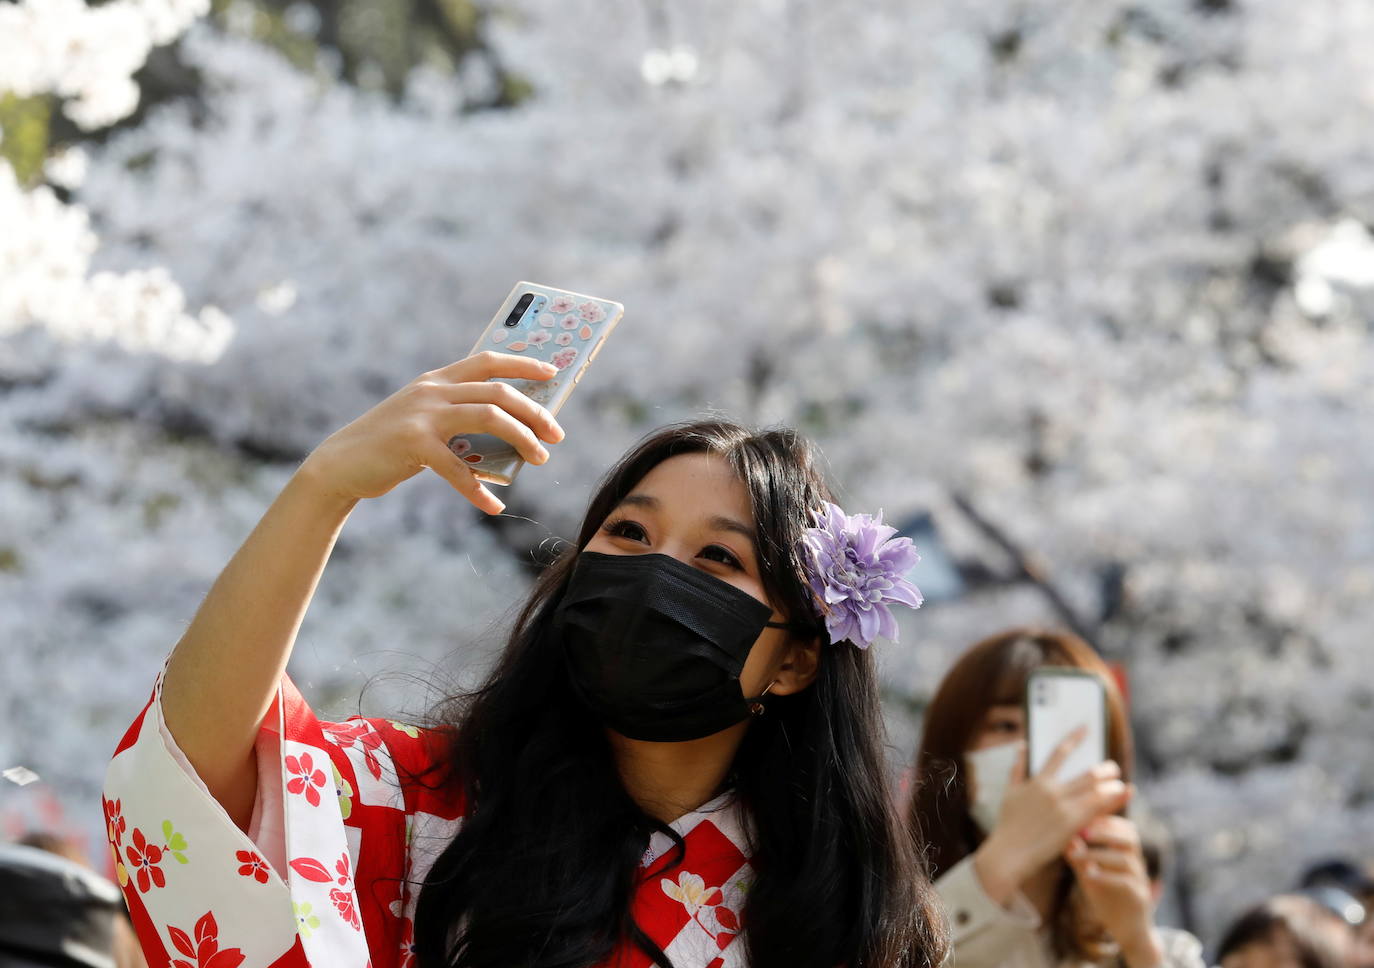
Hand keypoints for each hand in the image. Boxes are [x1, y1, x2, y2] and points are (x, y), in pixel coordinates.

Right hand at [299, 352, 564, 514]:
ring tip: (540, 459)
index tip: (553, 372)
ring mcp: (422, 415)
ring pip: (488, 417)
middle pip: (498, 391)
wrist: (341, 464)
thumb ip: (458, 417)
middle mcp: (432, 390)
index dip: (523, 363)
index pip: (488, 360)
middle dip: (534, 411)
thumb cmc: (391, 446)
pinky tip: (494, 506)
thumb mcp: (424, 420)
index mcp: (437, 380)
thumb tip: (510, 433)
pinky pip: (458, 468)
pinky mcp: (413, 444)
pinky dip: (479, 490)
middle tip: (556, 434)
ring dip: (521, 439)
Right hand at [974, 729, 1132, 902]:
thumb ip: (1017, 767)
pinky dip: (1112, 801)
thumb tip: (1023, 744)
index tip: (1086, 728)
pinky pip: (1097, 809)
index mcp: (1037, 781)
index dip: (1075, 738)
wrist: (1009, 854)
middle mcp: (1053, 791)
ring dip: (1112, 785)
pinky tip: (1123, 796)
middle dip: (1104, 769)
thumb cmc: (1008, 825)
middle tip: (1113, 768)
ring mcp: (1064, 808)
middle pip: (1087, 774)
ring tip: (1121, 784)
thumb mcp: (1009, 792)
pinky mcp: (1072, 825)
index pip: (1059, 753)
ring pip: (1096, 790)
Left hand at [1065, 816, 1161, 967]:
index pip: (1121, 826)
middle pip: (1129, 836)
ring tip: (1076, 854)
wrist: (1128, 930)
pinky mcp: (1139, 898)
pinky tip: (1089, 875)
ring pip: (1126, 858)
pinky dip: (1106, 877)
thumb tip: (1061, 835)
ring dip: (1098, 853)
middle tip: (1081, 831)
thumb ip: (1078, 856)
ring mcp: (1139, 880)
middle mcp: (1136, 863)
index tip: (1080, 815)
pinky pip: (1126, 883)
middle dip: (1104, 830)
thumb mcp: (1089, 874)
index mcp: (1126, 852)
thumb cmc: (1108, 896)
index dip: (1103, 819)